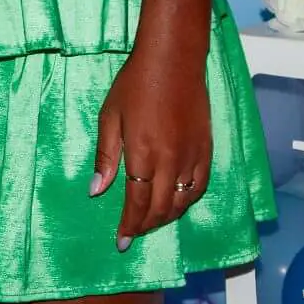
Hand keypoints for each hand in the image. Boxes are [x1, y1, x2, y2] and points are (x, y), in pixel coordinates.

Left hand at [90, 31, 212, 246]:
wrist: (172, 62)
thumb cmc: (134, 86)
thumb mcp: (110, 117)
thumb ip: (106, 156)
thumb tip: (96, 190)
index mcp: (143, 153)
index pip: (137, 202)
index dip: (129, 224)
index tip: (120, 241)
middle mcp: (171, 161)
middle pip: (160, 207)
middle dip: (146, 226)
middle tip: (133, 234)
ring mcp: (192, 157)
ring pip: (182, 202)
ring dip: (166, 217)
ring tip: (150, 222)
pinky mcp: (207, 151)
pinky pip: (199, 187)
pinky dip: (187, 202)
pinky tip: (176, 204)